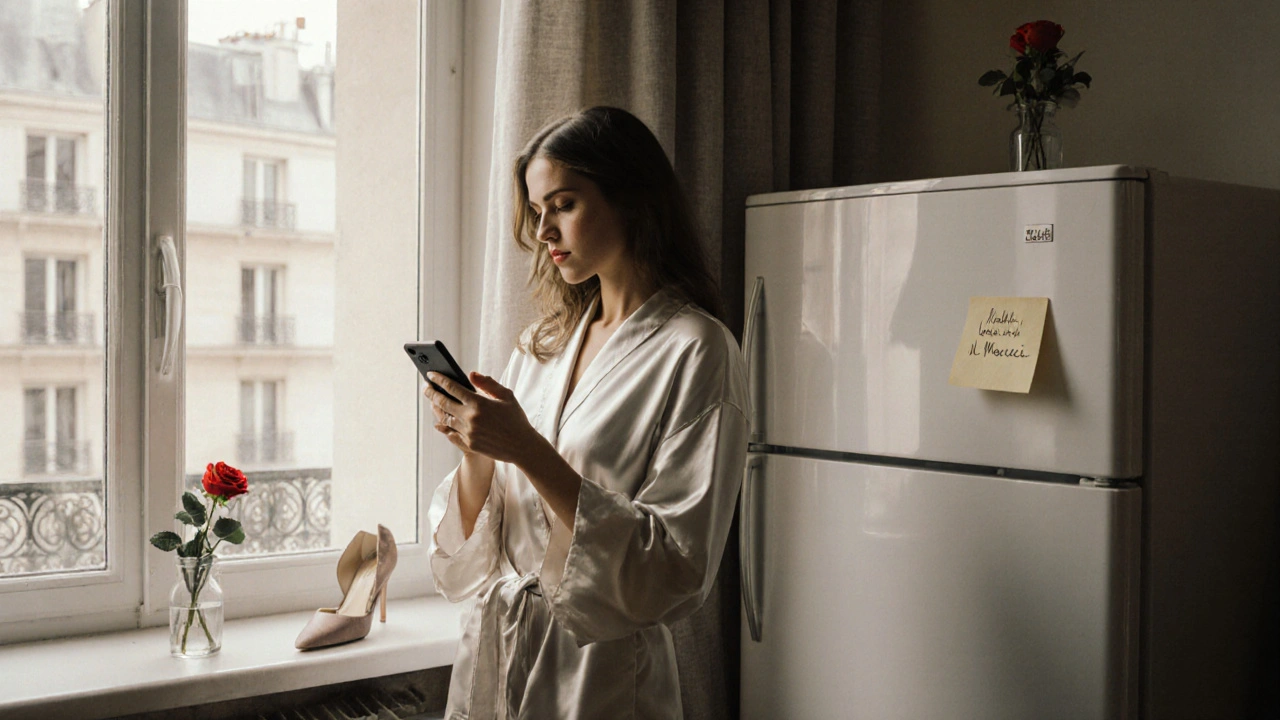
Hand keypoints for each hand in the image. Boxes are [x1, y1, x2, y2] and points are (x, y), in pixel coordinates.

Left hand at [424, 371, 540, 465]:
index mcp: (479, 403)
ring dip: (438, 410)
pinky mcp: (469, 444)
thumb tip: (470, 374)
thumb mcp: (506, 396)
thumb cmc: (516, 419)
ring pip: (446, 419)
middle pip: (443, 403)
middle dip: (432, 393)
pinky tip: (442, 422)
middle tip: (426, 388)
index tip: (431, 375)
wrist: (522, 446)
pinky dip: (446, 427)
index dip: (439, 380)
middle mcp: (470, 418)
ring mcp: (468, 433)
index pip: (452, 388)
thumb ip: (487, 383)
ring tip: (434, 403)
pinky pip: (452, 434)